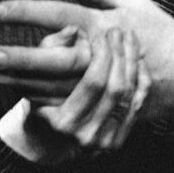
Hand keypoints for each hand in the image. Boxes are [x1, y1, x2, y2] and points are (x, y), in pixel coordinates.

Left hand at [0, 0, 173, 113]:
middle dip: (21, 58)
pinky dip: (39, 98)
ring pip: (55, 84)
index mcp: (105, 24)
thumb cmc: (157, 32)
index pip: (59, 14)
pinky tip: (16, 93)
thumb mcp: (131, 0)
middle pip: (54, 58)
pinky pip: (68, 102)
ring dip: (21, 81)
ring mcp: (101, 82)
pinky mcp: (102, 103)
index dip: (27, 11)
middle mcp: (100, 54)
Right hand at [24, 25, 149, 152]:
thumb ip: (49, 50)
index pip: (93, 82)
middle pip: (115, 87)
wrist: (48, 142)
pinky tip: (137, 60)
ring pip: (128, 94)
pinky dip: (141, 80)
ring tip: (129, 39)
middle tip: (118, 32)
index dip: (102, 54)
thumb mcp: (32, 79)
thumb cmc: (39, 103)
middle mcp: (87, 135)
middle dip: (119, 54)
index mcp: (64, 121)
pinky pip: (137, 104)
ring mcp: (105, 141)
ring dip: (132, 62)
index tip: (101, 34)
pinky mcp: (119, 141)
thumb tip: (73, 30)